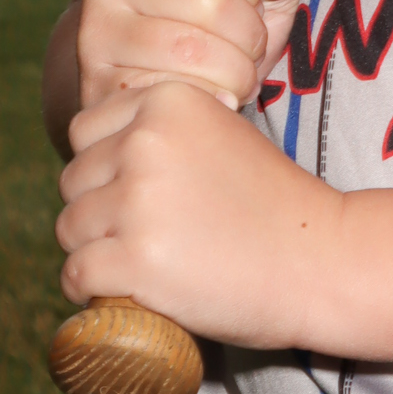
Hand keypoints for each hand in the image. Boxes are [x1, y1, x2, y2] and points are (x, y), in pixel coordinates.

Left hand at [55, 78, 339, 346]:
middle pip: (74, 181)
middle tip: (146, 235)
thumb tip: (98, 156)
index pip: (86, 132)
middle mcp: (146, 141)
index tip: (139, 194)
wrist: (323, 260)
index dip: (105, 167)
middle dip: (98, 210)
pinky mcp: (136, 259)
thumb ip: (166, 130)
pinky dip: (88, 289)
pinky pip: (76, 273)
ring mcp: (138, 201)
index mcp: (167, 101)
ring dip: (94, 250)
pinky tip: (119, 292)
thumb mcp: (222, 133)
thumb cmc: (272, 203)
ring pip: (69, 227)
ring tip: (142, 263)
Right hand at [76, 0, 309, 113]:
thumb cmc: (214, 27)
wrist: (156, 85)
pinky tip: (210, 99)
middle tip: (244, 48)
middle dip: (248, 33)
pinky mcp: (99, 83)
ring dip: (234, 73)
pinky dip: (207, 101)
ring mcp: (99, 29)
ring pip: (192, 50)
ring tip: (232, 75)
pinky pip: (172, 92)